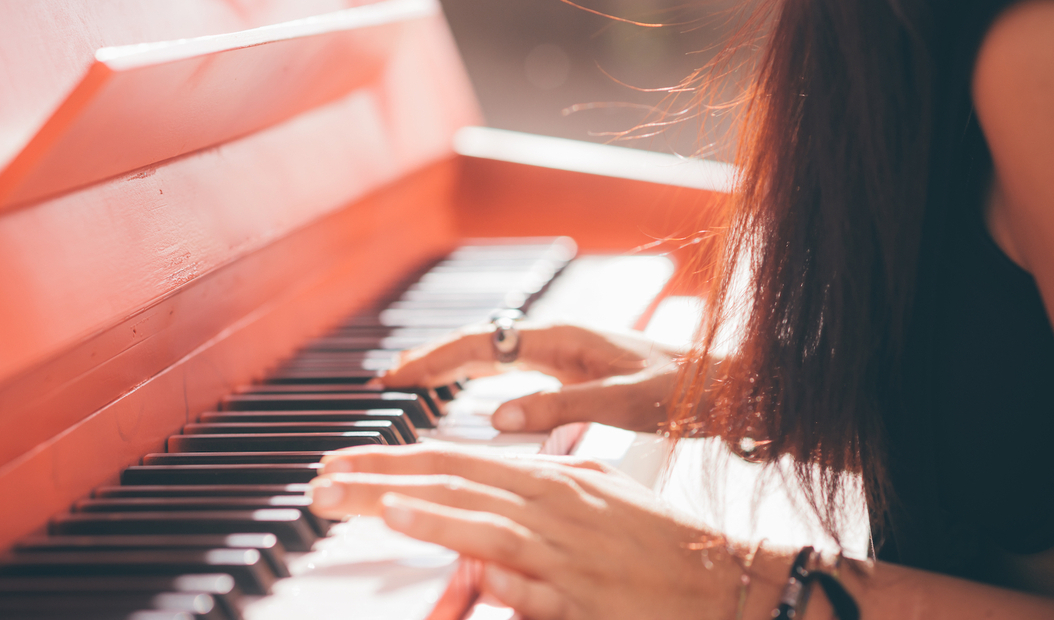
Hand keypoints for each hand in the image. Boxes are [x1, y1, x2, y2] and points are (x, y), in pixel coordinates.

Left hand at [309, 444, 748, 619]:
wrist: (729, 584)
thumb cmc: (661, 548)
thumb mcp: (599, 501)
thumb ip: (545, 496)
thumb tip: (492, 522)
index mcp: (552, 478)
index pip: (457, 460)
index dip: (396, 459)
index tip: (346, 462)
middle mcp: (551, 503)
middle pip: (452, 479)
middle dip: (381, 476)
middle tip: (324, 480)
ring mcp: (562, 547)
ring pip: (478, 516)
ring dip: (416, 506)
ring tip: (361, 498)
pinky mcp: (578, 593)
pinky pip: (521, 574)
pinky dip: (475, 554)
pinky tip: (436, 542)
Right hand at [380, 323, 680, 432]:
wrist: (727, 388)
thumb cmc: (684, 392)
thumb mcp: (623, 403)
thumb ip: (560, 409)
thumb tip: (495, 418)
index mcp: (563, 337)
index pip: (481, 342)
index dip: (434, 359)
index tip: (396, 376)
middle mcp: (559, 338)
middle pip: (479, 342)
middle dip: (432, 358)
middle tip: (389, 378)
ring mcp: (566, 352)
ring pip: (494, 352)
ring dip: (452, 364)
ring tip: (414, 380)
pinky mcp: (576, 368)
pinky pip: (513, 366)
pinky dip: (479, 374)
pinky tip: (469, 389)